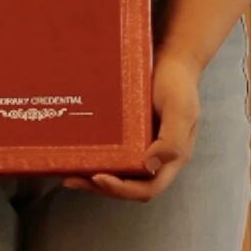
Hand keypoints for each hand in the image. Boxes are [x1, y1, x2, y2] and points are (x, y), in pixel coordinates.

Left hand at [75, 51, 201, 204]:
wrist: (172, 60)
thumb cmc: (178, 84)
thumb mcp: (181, 110)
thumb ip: (172, 140)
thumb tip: (151, 166)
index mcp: (172, 158)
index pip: (148, 188)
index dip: (123, 189)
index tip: (99, 178)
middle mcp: (155, 158)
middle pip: (128, 185)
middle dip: (101, 187)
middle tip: (73, 180)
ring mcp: (141, 148)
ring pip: (118, 173)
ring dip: (93, 179)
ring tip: (69, 174)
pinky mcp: (128, 137)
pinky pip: (112, 154)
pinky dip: (95, 158)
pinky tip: (75, 154)